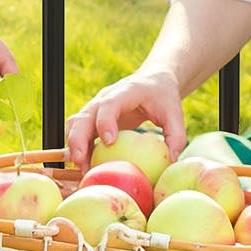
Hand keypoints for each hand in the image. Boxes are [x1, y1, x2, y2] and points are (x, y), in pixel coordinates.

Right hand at [66, 71, 186, 169]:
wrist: (152, 82)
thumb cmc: (163, 97)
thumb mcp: (175, 113)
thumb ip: (175, 136)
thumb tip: (170, 162)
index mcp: (126, 92)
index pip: (110, 104)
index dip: (106, 122)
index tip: (109, 142)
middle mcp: (105, 97)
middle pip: (84, 115)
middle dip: (79, 138)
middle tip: (81, 160)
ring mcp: (96, 107)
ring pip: (76, 124)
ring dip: (75, 145)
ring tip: (81, 168)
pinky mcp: (93, 118)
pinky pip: (79, 131)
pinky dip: (78, 147)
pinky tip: (84, 165)